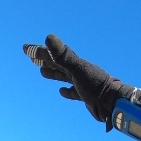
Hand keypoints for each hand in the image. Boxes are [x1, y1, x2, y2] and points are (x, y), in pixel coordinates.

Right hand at [23, 35, 140, 124]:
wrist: (114, 103)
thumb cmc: (97, 86)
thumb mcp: (77, 69)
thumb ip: (63, 55)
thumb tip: (48, 37)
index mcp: (74, 64)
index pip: (53, 55)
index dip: (39, 52)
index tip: (26, 49)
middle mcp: (77, 72)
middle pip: (57, 64)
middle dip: (44, 60)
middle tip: (30, 57)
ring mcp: (82, 84)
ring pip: (64, 76)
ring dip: (53, 73)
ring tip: (42, 71)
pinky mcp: (86, 96)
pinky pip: (73, 92)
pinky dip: (66, 91)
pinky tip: (61, 92)